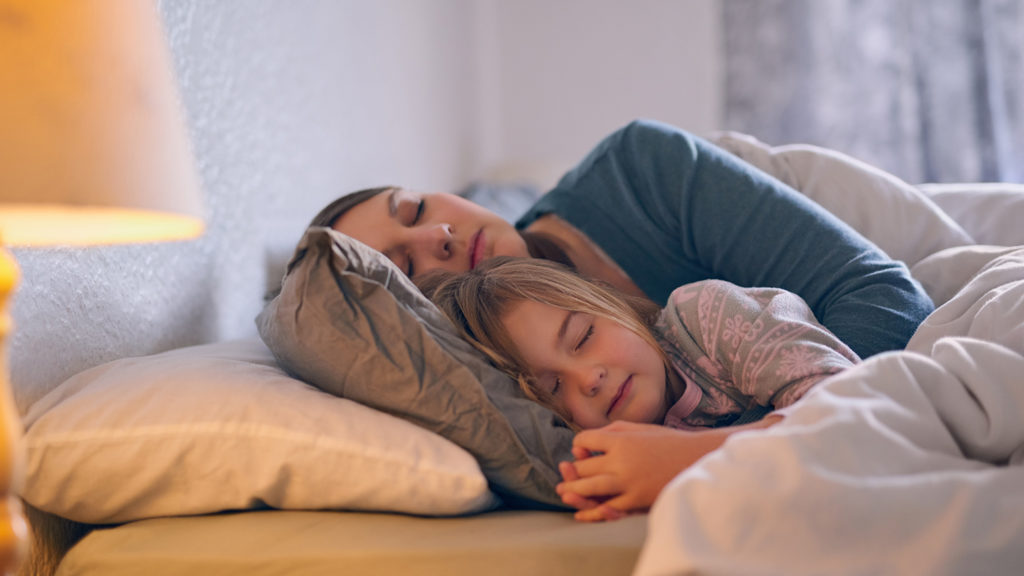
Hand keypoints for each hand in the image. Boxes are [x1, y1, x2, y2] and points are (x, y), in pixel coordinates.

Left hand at [557, 416, 781, 521]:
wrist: (698, 460)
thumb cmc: (669, 442)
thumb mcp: (640, 427)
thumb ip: (613, 430)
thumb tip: (585, 441)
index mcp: (620, 439)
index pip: (584, 440)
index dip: (579, 444)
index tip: (581, 449)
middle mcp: (620, 459)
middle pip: (583, 467)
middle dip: (573, 472)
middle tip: (566, 476)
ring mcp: (627, 481)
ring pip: (589, 489)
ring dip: (574, 492)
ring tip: (567, 494)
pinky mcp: (636, 500)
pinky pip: (607, 508)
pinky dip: (592, 511)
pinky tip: (583, 513)